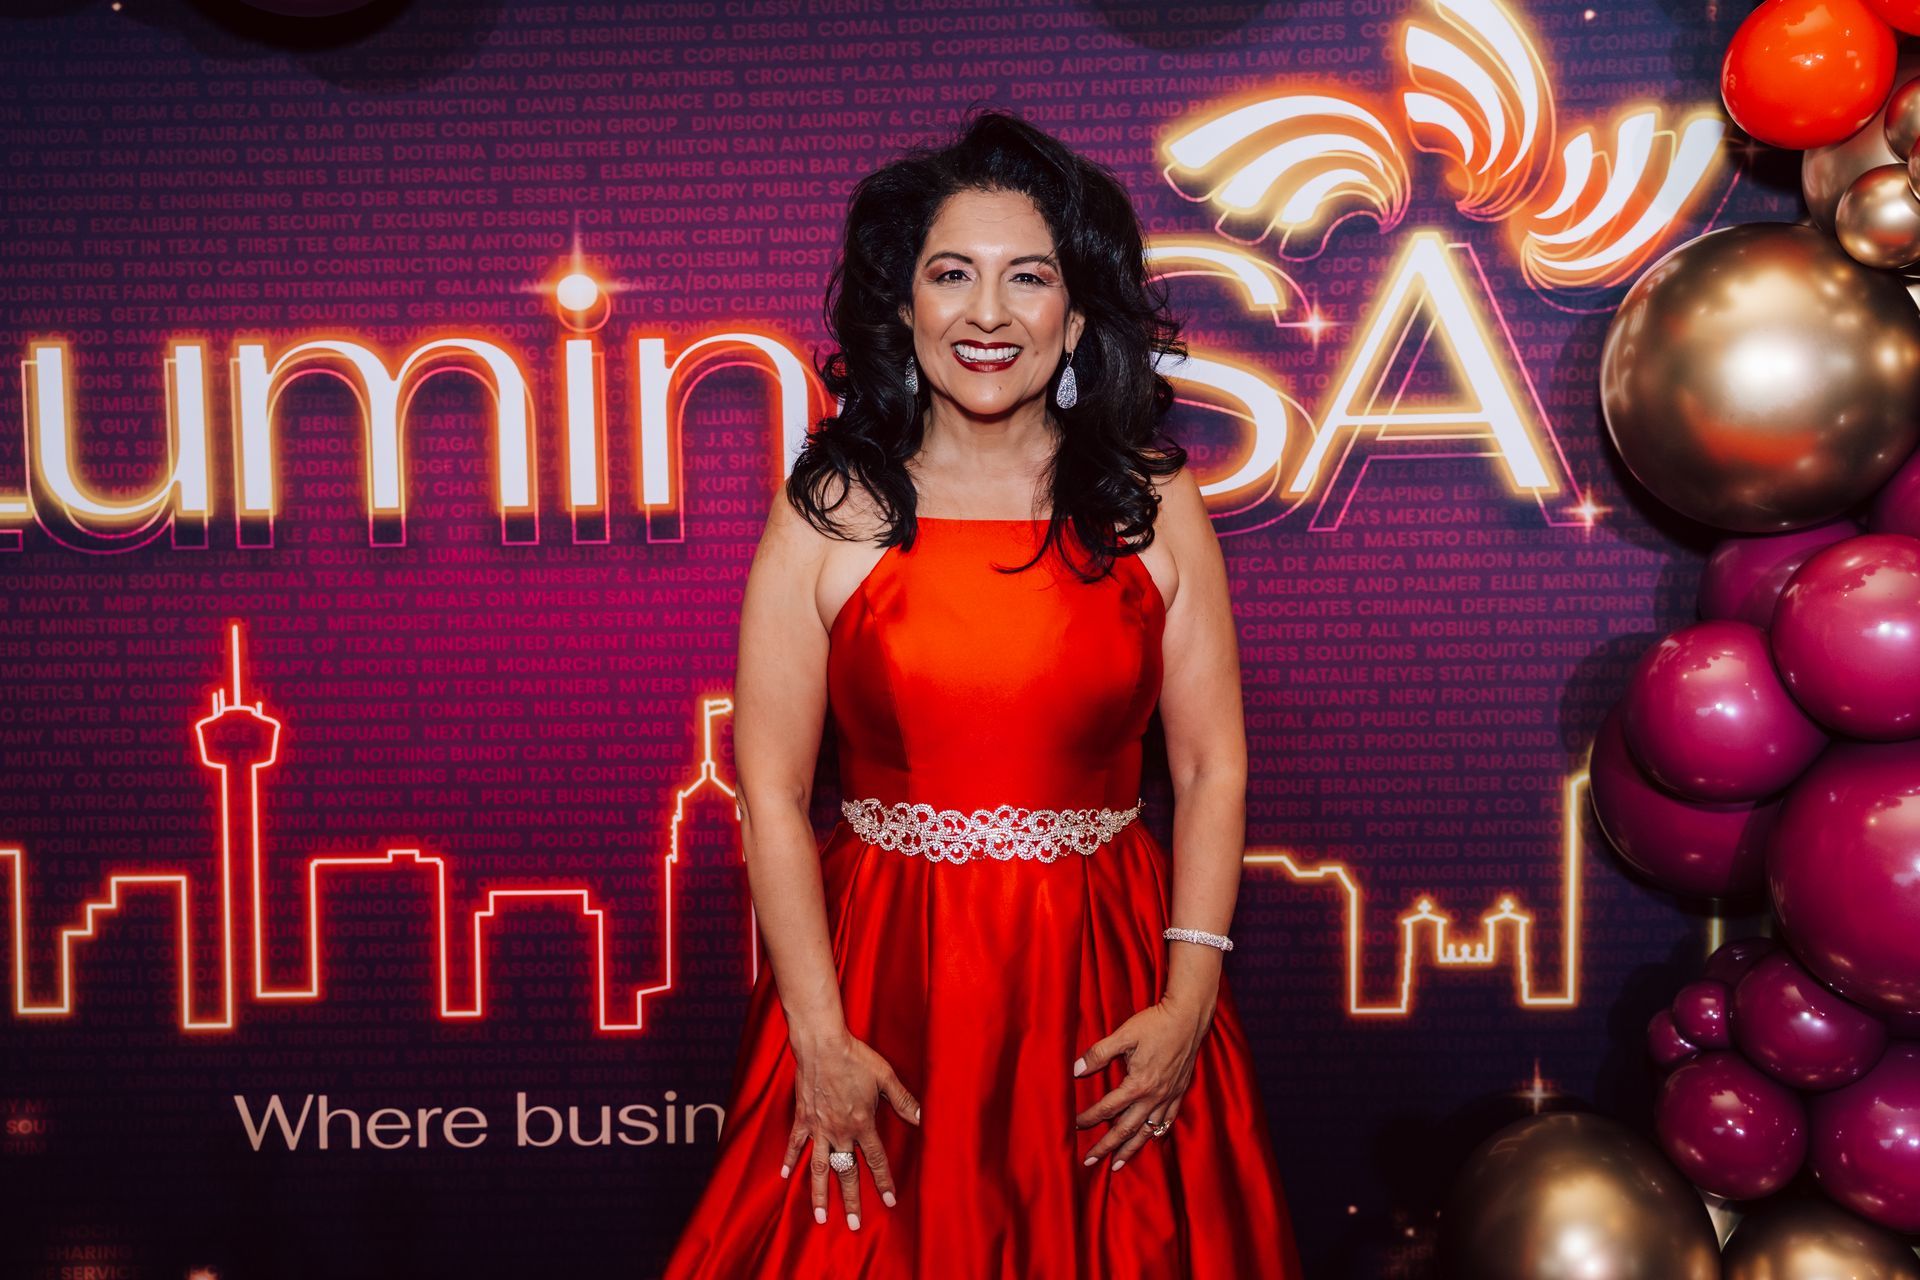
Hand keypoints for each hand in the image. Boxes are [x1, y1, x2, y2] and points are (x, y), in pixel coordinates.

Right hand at [782, 1031, 921, 1230]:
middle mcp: (840, 1131)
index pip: (876, 1160)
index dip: (883, 1182)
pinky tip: (785, 1177)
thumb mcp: (885, 1077)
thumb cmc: (855, 1058)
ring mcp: (818, 1127)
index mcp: (862, 1124)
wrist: (822, 1044)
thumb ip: (903, 1100)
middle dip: (851, 1200)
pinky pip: (796, 1144)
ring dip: (820, 1193)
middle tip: (854, 1224)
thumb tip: (923, 1117)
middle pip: (846, 1172)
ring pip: (818, 1167)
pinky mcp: (802, 1118)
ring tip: (821, 1217)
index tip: (889, 1202)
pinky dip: (790, 1160)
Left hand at [1072, 996, 1211, 1170]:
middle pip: (1126, 1129)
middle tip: (1089, 1161)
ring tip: (1116, 1165)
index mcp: (1138, 1085)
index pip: (1107, 1108)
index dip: (1089, 1118)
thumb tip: (1076, 1070)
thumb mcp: (1123, 1035)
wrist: (1188, 1018)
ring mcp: (1169, 1097)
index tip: (1074, 1125)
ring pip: (1147, 1132)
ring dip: (1130, 1150)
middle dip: (1106, 1147)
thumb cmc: (1155, 1024)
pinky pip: (1166, 1122)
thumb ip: (1098, 1053)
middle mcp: (1154, 1097)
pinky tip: (1148, 1140)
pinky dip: (1155, 1135)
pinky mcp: (1179, 1093)